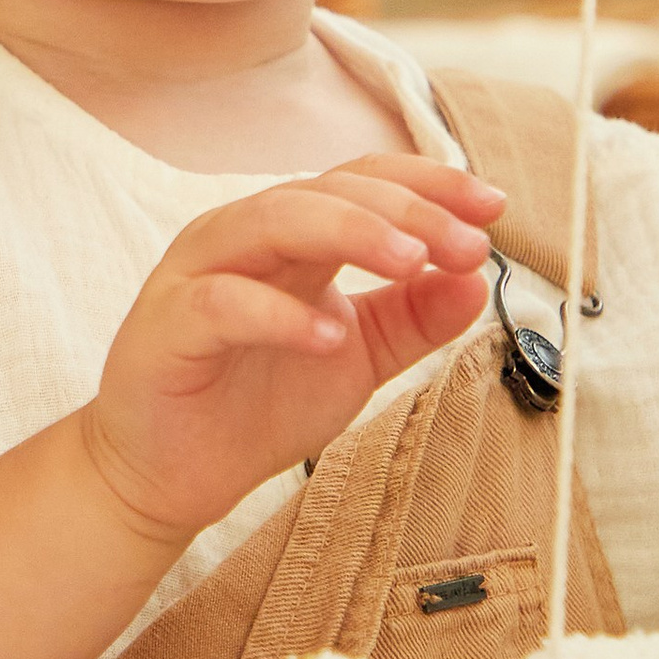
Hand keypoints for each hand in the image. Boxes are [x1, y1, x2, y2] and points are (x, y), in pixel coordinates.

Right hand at [80, 156, 501, 551]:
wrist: (169, 477)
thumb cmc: (256, 405)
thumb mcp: (358, 358)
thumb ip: (413, 317)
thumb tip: (477, 278)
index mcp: (289, 235)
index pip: (362, 182)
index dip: (428, 185)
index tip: (493, 207)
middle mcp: (242, 237)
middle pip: (326, 191)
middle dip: (405, 211)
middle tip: (465, 245)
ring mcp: (197, 274)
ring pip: (272, 221)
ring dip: (348, 232)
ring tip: (410, 261)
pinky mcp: (165, 326)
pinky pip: (222, 302)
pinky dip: (278, 313)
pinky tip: (328, 336)